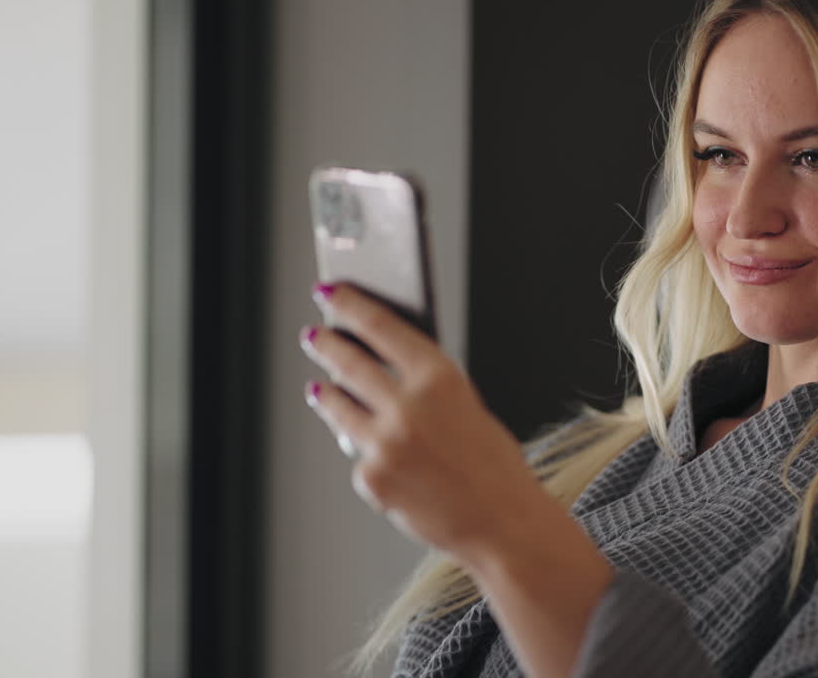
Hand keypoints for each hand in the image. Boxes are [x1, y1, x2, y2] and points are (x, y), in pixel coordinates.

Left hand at [300, 282, 552, 563]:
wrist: (503, 524)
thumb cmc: (493, 465)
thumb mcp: (468, 406)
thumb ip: (425, 385)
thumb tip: (379, 364)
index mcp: (440, 377)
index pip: (380, 326)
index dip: (349, 305)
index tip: (329, 292)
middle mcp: (407, 406)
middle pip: (348, 362)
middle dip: (326, 345)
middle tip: (314, 336)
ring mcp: (384, 444)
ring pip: (337, 407)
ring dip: (327, 394)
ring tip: (322, 388)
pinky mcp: (371, 478)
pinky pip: (358, 455)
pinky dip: (367, 454)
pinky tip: (385, 460)